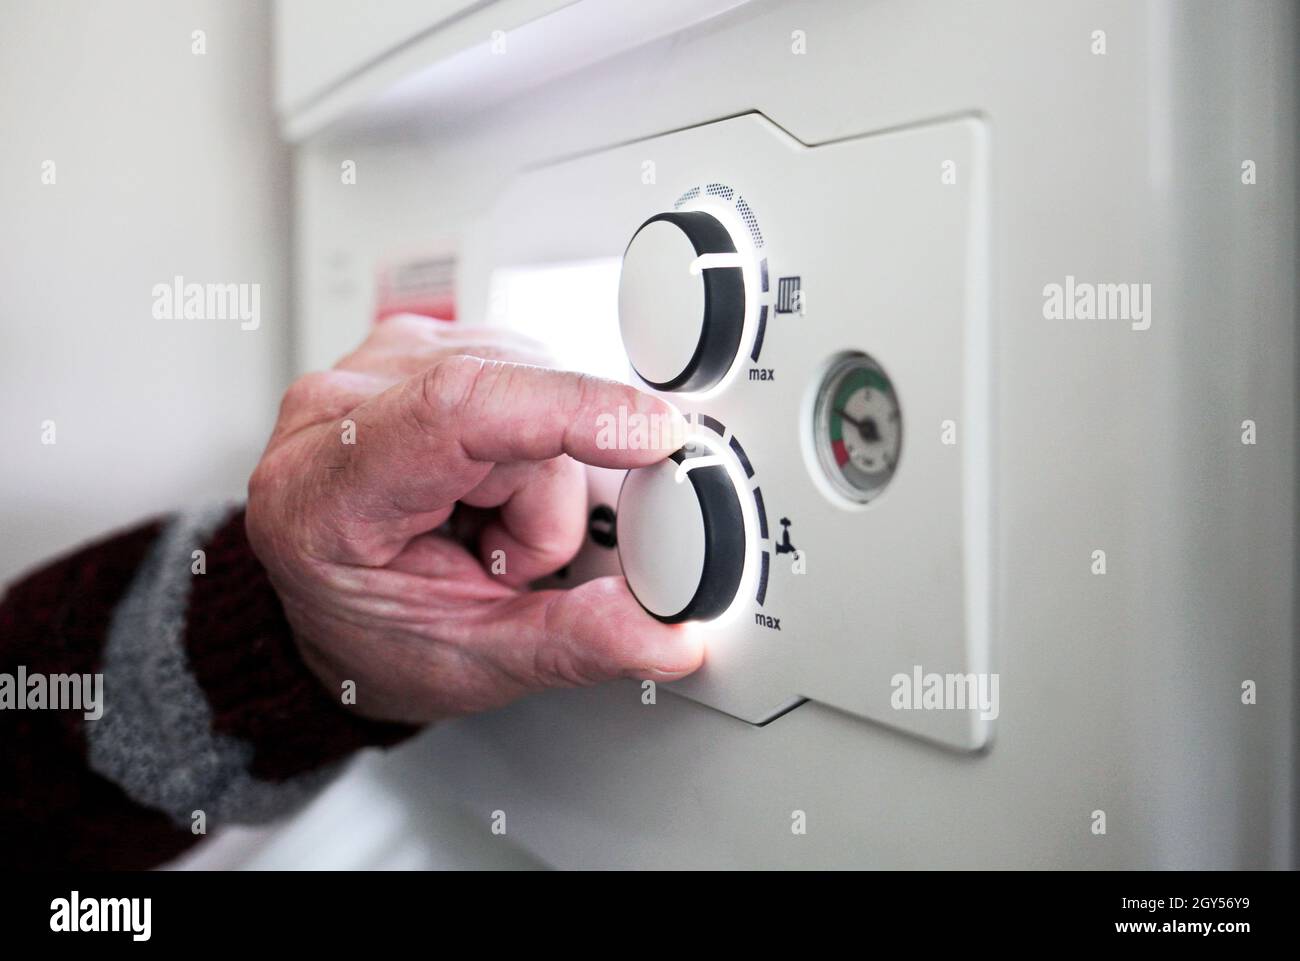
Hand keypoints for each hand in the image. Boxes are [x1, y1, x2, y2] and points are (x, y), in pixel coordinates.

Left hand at [245, 315, 701, 722]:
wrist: (329, 613)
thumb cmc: (372, 637)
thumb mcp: (471, 664)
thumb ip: (571, 643)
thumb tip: (661, 631)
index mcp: (325, 489)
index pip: (456, 407)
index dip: (570, 410)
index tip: (653, 436)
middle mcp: (340, 403)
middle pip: (516, 408)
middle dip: (551, 498)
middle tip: (505, 561)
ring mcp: (377, 362)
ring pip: (531, 381)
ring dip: (541, 471)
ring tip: (487, 526)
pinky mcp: (418, 348)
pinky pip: (522, 370)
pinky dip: (531, 438)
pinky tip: (488, 485)